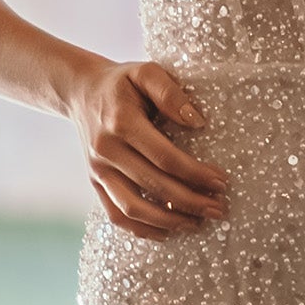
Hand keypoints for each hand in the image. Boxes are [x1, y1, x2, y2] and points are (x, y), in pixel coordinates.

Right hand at [72, 60, 228, 237]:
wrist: (82, 92)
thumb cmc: (122, 83)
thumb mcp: (146, 72)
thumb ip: (171, 93)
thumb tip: (197, 121)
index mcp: (122, 123)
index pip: (166, 157)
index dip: (196, 174)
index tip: (222, 182)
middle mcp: (106, 150)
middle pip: (155, 186)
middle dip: (192, 202)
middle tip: (220, 209)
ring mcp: (98, 170)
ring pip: (134, 208)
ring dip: (169, 221)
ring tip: (198, 223)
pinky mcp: (95, 182)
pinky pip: (116, 215)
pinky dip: (142, 229)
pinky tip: (167, 231)